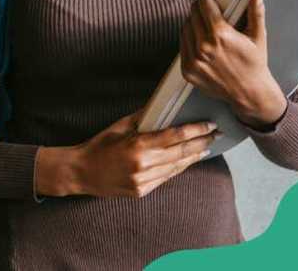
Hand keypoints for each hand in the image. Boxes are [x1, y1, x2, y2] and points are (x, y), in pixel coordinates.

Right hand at [35, 111, 217, 198]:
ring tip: (205, 148)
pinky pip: (166, 178)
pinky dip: (178, 168)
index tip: (209, 125)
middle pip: (181, 153)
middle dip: (201, 143)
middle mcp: (143, 165)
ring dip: (193, 157)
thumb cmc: (98, 146)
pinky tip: (185, 161)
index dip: (195, 130)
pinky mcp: (142, 191)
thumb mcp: (118, 127)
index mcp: (137, 145)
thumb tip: (162, 106)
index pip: (174, 136)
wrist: (81, 172)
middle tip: (216, 135)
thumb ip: (142, 118)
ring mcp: (143, 181)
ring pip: (177, 168)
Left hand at [180, 0, 286, 128]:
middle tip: (211, 8)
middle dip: (202, 7)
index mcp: (220, 35)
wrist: (249, 92)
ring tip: (206, 24)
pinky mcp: (187, 70)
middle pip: (193, 14)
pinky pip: (182, 45)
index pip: (204, 4)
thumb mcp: (258, 35)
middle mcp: (204, 46)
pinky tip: (201, 39)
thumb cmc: (254, 64)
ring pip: (185, 28)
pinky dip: (189, 38)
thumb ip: (256, 10)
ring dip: (194, 22)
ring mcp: (193, 59)